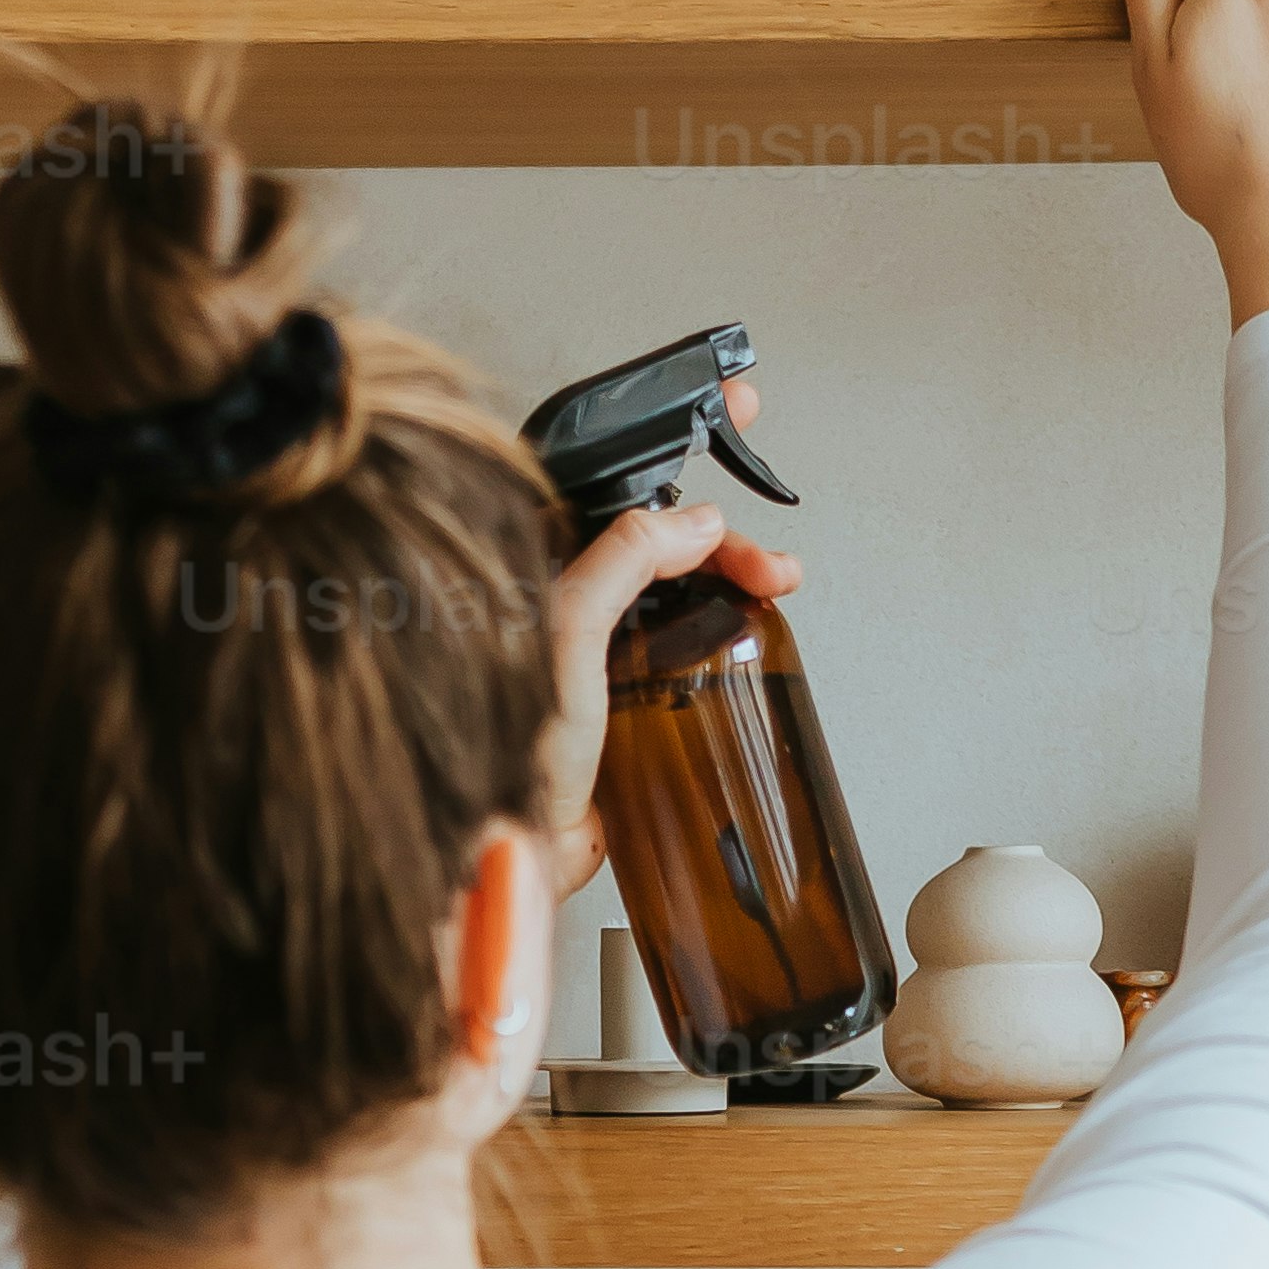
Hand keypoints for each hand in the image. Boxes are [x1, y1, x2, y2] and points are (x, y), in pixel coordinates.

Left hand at [543, 389, 798, 891]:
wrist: (502, 857)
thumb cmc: (495, 755)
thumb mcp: (563, 632)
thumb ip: (622, 559)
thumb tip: (691, 522)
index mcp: (523, 555)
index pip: (605, 472)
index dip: (672, 436)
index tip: (732, 411)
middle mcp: (552, 590)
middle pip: (654, 530)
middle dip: (721, 533)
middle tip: (768, 556)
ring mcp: (588, 643)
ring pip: (673, 585)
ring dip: (730, 581)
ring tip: (773, 589)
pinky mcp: (615, 694)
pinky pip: (676, 644)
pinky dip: (719, 633)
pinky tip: (744, 636)